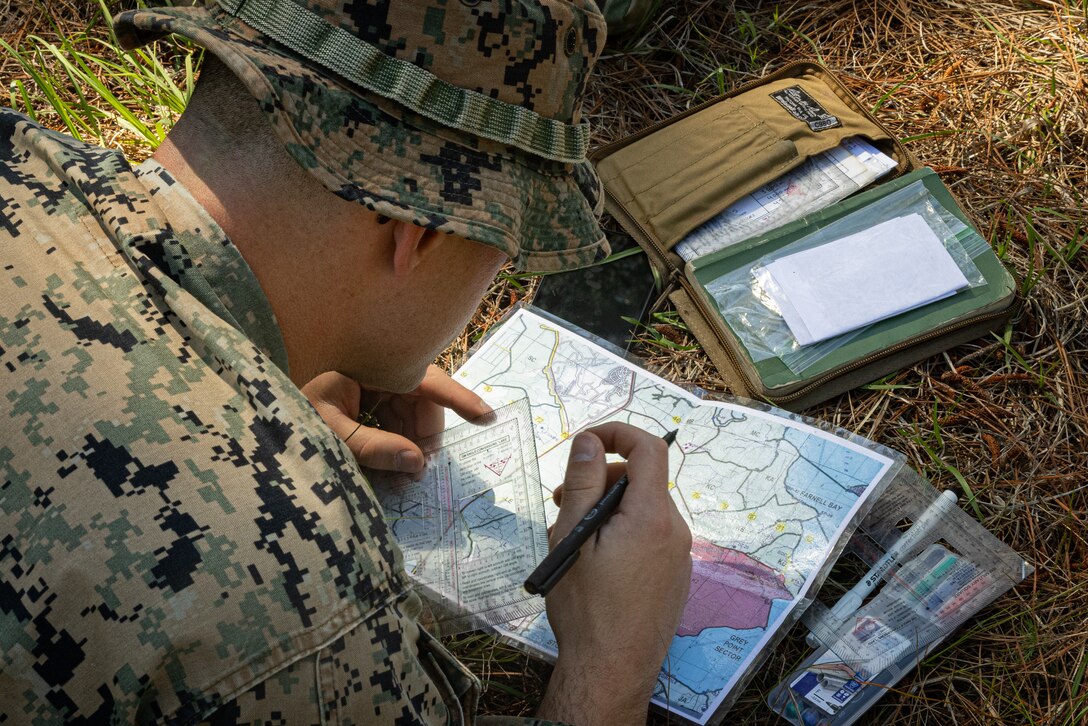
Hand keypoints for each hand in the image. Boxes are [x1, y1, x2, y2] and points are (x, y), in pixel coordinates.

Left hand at [301, 366, 492, 472]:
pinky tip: (388, 469)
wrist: (259, 416)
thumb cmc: (290, 413)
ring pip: (409, 415)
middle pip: (420, 402)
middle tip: (418, 475)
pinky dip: (395, 444)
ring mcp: (372, 386)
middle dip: (423, 438)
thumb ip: (372, 447)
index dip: (459, 399)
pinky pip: (393, 421)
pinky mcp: (366, 401)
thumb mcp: (330, 432)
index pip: (426, 380)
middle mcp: (378, 372)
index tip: (487, 418)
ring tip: (399, 480)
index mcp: (372, 366)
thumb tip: (416, 462)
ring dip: (409, 446)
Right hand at [536, 423, 691, 725]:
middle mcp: (675, 531)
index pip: (649, 448)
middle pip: (642, 481)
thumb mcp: (572, 538)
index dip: (618, 433)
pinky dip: (622, 533)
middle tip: (561, 500)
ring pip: (642, 510)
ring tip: (571, 538)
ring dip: (607, 510)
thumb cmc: (586, 608)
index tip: (587, 441)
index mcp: (652, 517)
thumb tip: (589, 440)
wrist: (612, 672)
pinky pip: (649, 536)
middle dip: (601, 480)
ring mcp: (679, 556)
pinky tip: (594, 561)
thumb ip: (582, 483)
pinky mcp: (675, 576)